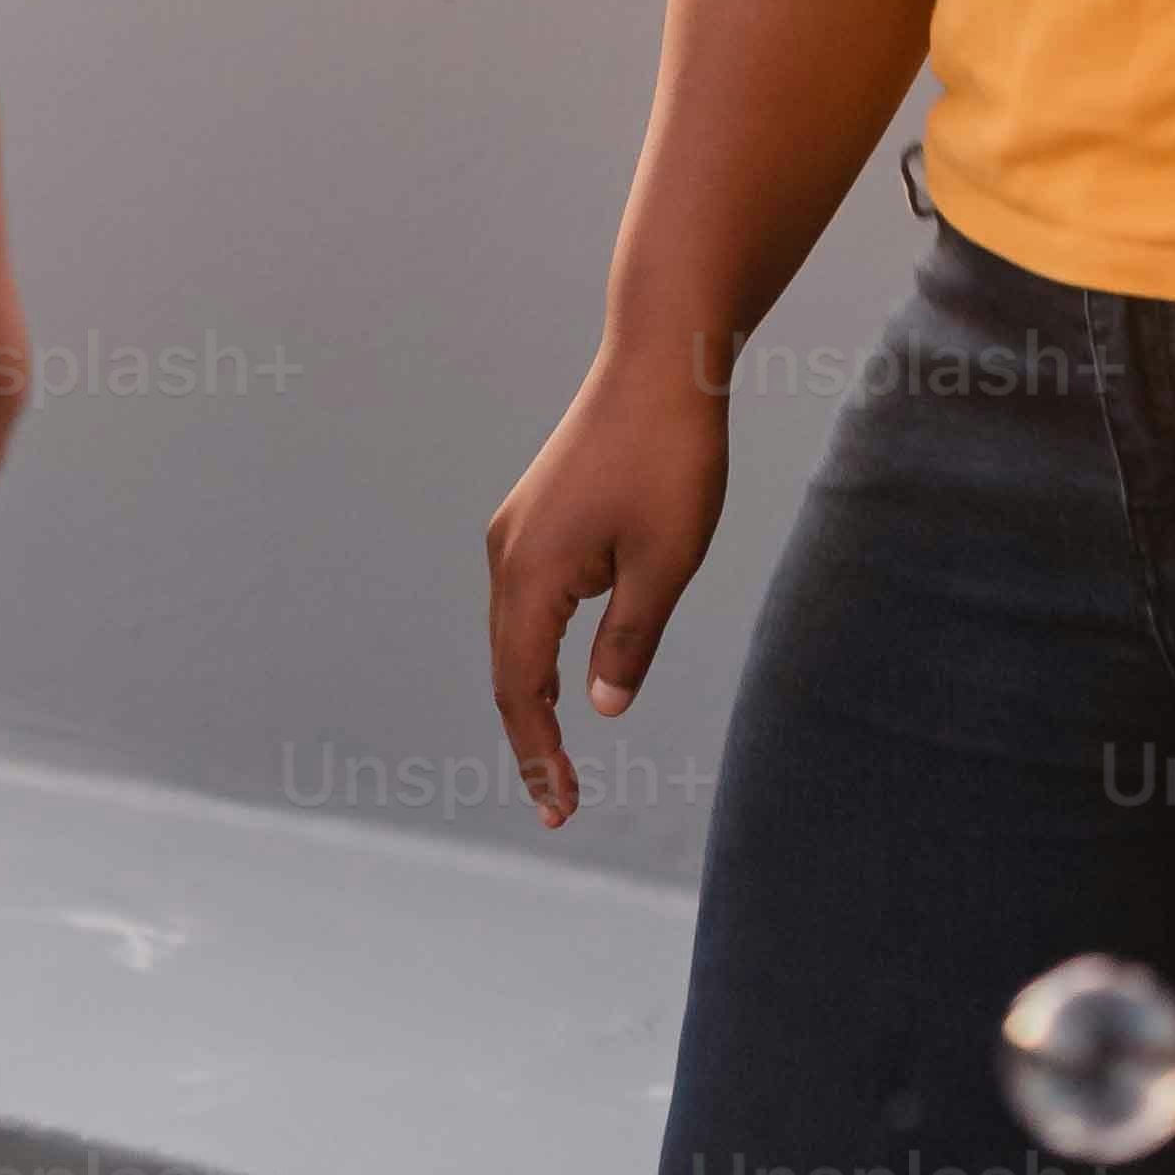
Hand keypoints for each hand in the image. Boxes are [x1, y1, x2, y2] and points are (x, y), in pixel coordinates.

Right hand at [485, 351, 729, 828]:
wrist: (657, 364)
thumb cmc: (668, 462)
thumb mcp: (663, 566)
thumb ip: (629, 642)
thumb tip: (603, 709)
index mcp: (531, 572)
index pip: (522, 687)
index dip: (539, 754)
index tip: (561, 810)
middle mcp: (509, 551)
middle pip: (507, 666)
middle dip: (530, 737)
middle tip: (560, 804)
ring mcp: (518, 528)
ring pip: (512, 632)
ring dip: (531, 694)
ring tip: (558, 755)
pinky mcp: (538, 513)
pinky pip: (525, 600)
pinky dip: (536, 649)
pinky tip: (564, 672)